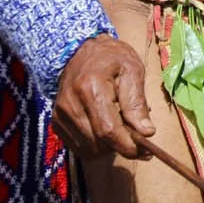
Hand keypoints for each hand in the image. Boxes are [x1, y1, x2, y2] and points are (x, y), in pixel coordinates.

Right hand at [52, 35, 154, 159]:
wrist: (78, 51)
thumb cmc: (111, 58)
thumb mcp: (133, 70)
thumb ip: (137, 102)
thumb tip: (147, 132)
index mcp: (90, 88)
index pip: (108, 130)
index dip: (128, 145)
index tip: (146, 151)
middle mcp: (70, 105)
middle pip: (98, 143)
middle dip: (121, 147)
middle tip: (139, 139)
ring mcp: (60, 116)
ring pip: (88, 149)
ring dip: (109, 147)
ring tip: (122, 128)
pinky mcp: (56, 123)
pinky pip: (78, 146)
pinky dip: (96, 144)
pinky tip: (106, 128)